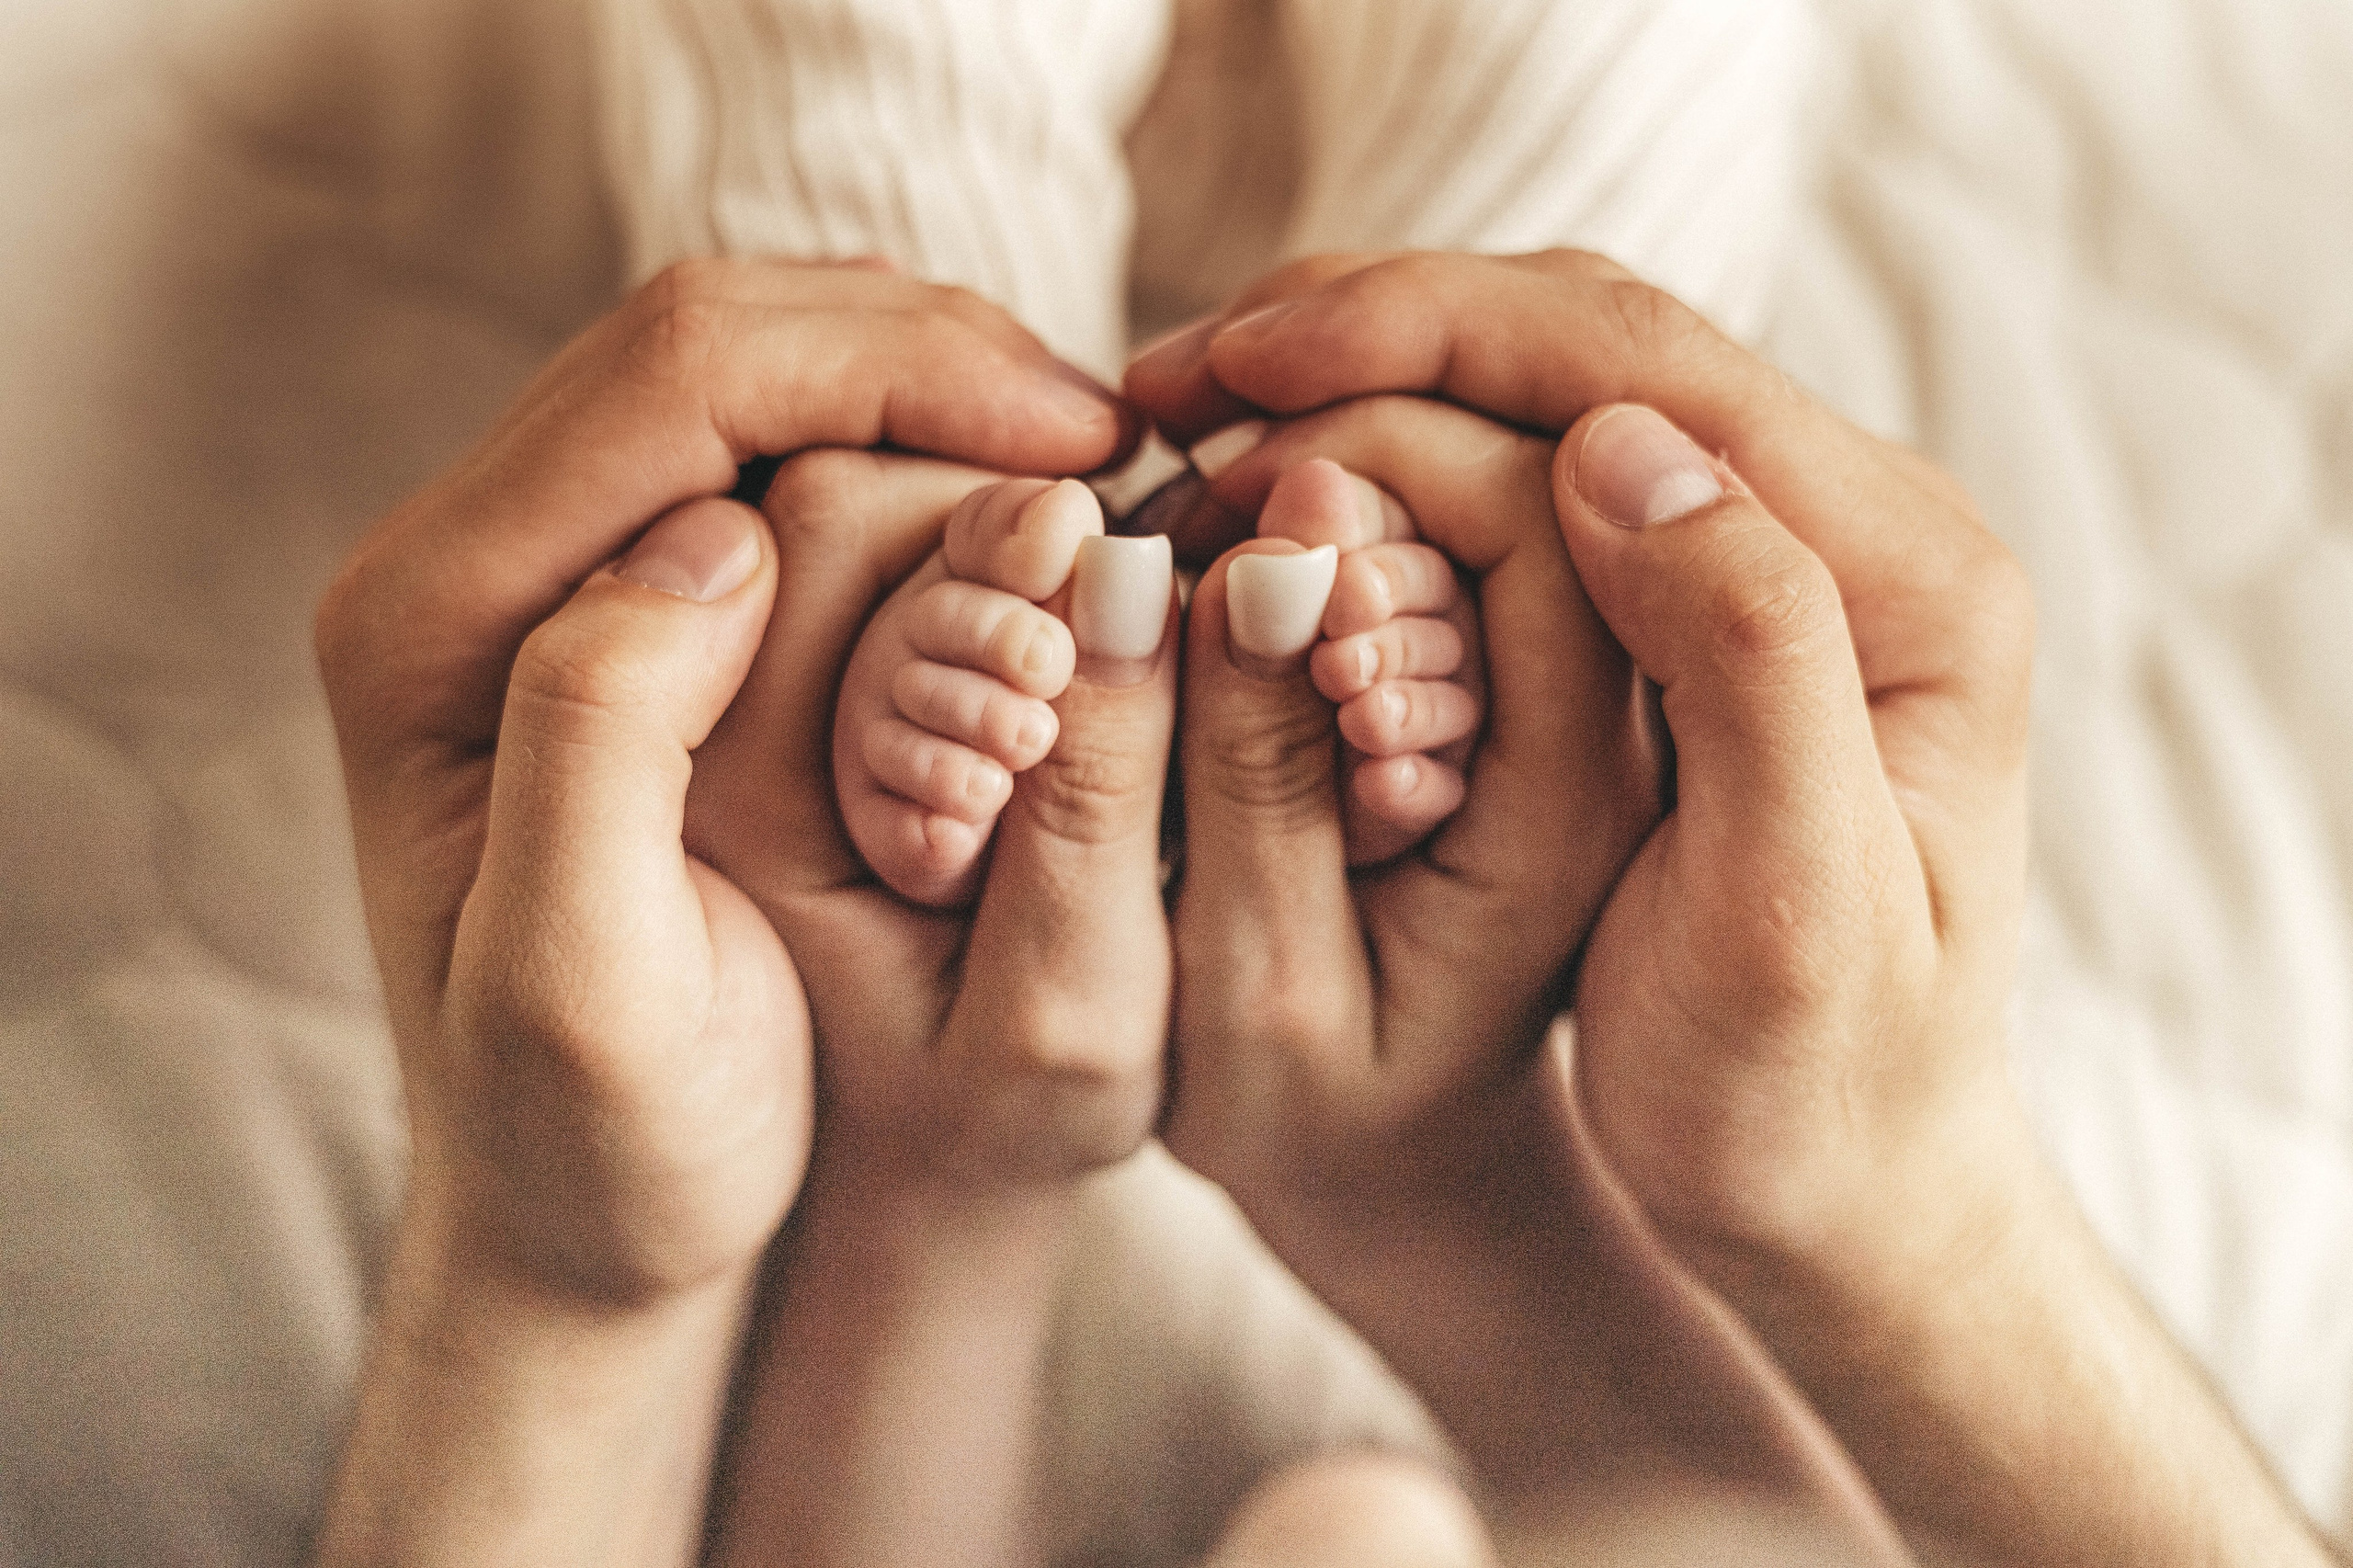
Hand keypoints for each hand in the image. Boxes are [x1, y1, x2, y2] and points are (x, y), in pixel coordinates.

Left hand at [312, 257, 1124, 1566]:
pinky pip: (774, 445)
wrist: (574, 1220)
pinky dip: (905, 438)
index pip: (679, 380)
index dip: (898, 371)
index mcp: (436, 621)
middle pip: (712, 334)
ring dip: (924, 381)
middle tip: (1108, 432)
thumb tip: (717, 529)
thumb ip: (603, 730)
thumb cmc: (603, 1139)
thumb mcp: (581, 982)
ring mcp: (545, 570)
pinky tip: (1007, 500)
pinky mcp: (625, 602)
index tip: (1085, 442)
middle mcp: (467, 560)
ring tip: (1076, 460)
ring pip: (752, 366)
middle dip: (926, 351)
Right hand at [1149, 394, 1894, 1554]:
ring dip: (1369, 387)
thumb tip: (1611, 444)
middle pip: (1592, 343)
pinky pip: (1537, 477)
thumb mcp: (1791, 906)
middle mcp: (1860, 530)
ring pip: (1551, 393)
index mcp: (1905, 578)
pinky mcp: (1710, 604)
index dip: (1426, 338)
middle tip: (1176, 383)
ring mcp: (1781, 558)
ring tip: (1199, 426)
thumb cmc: (1812, 1096)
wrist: (1855, 1194)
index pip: (1641, 371)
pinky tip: (1281, 498)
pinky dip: (1398, 463)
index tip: (1240, 368)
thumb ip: (1742, 653)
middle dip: (1373, 334)